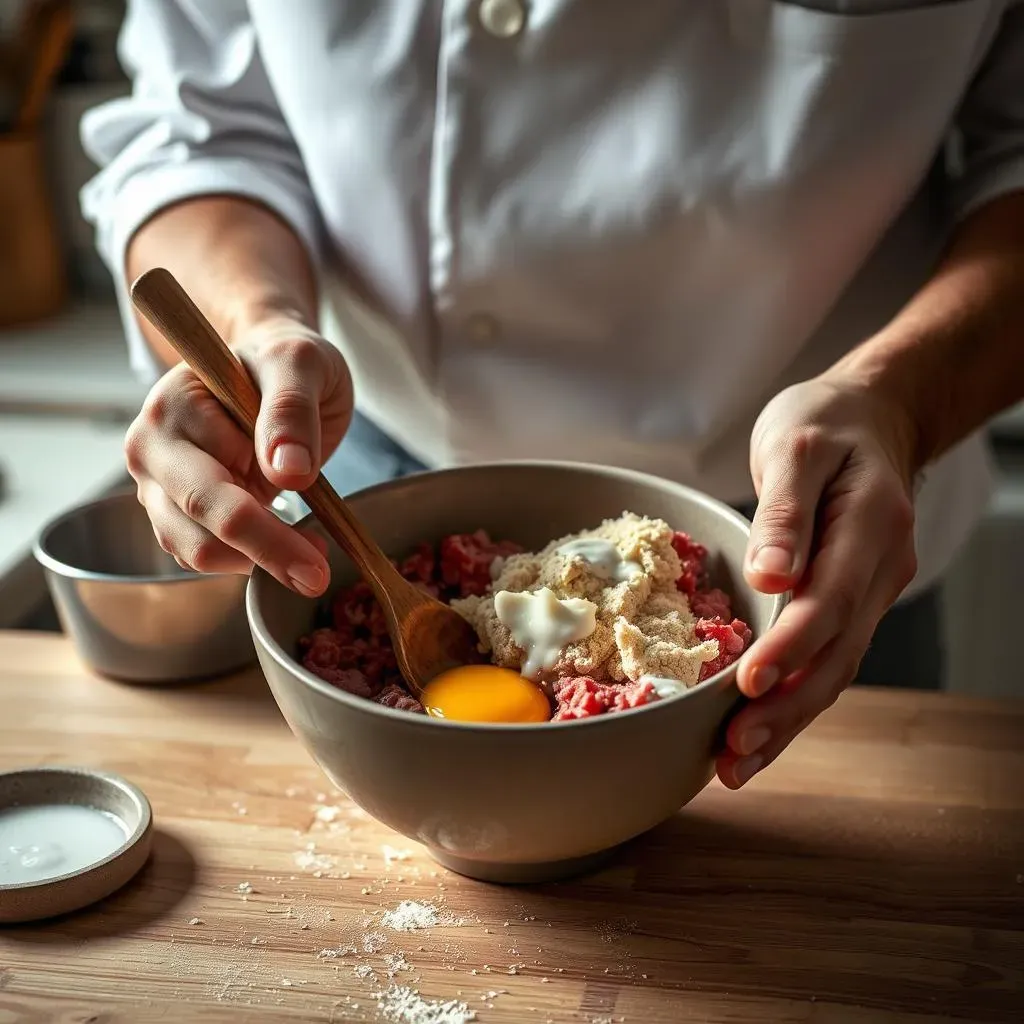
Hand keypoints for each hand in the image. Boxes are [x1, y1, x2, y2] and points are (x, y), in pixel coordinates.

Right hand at [125, 318, 352, 594]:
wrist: (269, 366)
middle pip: (200, 525)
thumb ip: (292, 409)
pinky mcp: (173, 510)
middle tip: (319, 577)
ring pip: (197, 550)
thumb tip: (288, 470)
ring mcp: (157, 483)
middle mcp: (150, 448)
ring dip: (258, 560)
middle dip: (266, 554)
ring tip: (311, 548)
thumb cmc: (283, 361)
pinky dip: (247, 559)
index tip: (319, 549)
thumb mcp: (302, 363)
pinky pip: (203, 554)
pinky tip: (285, 541)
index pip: (214, 486)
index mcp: (172, 408)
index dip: (267, 526)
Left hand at [717, 375, 919, 788]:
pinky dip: (792, 697)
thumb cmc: (823, 425)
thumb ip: (784, 513)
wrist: (867, 419)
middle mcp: (880, 571)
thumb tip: (769, 578)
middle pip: (835, 654)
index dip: (791, 648)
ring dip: (787, 721)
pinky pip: (825, 657)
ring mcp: (870, 592)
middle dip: (785, 710)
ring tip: (737, 765)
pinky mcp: (850, 602)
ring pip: (833, 668)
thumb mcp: (794, 448)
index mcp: (870, 528)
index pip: (830, 601)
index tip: (749, 685)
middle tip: (734, 756)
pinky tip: (758, 730)